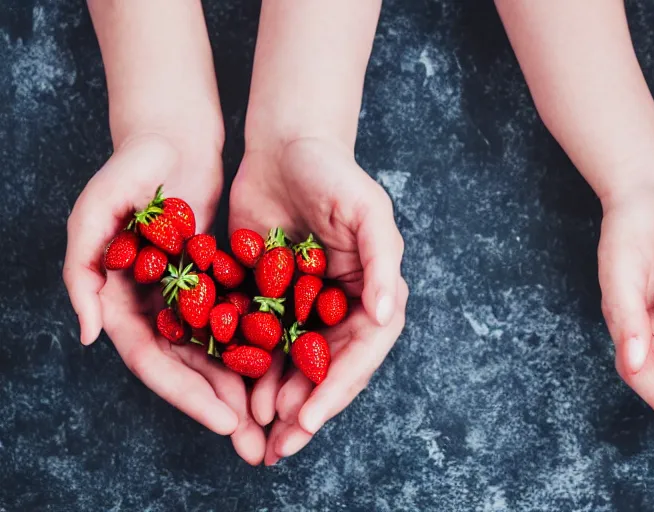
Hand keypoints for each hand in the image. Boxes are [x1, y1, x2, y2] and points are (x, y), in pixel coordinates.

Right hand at [63, 134, 265, 464]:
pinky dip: (256, 349)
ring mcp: (184, 299)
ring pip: (214, 355)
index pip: (152, 362)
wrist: (172, 138)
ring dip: (239, 388)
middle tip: (253, 439)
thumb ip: (82, 271)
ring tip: (272, 419)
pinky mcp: (215, 284)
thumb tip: (87, 334)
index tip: (221, 419)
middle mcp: (151, 309)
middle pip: (185, 370)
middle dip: (217, 405)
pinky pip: (237, 325)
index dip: (184, 394)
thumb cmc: (130, 171)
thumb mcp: (94, 212)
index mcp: (117, 303)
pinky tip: (286, 370)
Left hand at [229, 138, 406, 464]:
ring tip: (257, 429)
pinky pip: (265, 344)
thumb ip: (384, 260)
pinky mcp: (273, 300)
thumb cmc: (333, 172)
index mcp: (375, 290)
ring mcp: (309, 307)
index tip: (310, 417)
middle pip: (332, 369)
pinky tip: (237, 394)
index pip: (364, 350)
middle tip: (281, 444)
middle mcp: (346, 305)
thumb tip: (387, 316)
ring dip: (281, 399)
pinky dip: (253, 371)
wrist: (284, 147)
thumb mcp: (367, 208)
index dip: (339, 387)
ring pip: (298, 365)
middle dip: (308, 408)